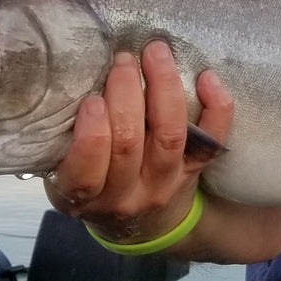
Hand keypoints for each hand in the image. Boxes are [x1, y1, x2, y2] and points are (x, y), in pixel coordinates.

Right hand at [44, 39, 233, 243]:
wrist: (142, 227)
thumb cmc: (95, 185)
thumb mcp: (65, 174)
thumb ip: (67, 139)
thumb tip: (74, 79)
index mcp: (85, 196)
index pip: (86, 170)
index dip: (91, 133)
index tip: (92, 99)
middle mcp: (127, 194)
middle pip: (129, 143)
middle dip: (126, 93)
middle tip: (123, 59)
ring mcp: (166, 184)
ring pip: (170, 136)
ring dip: (164, 88)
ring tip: (155, 53)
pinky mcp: (195, 172)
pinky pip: (211, 141)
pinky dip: (216, 108)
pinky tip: (207, 77)